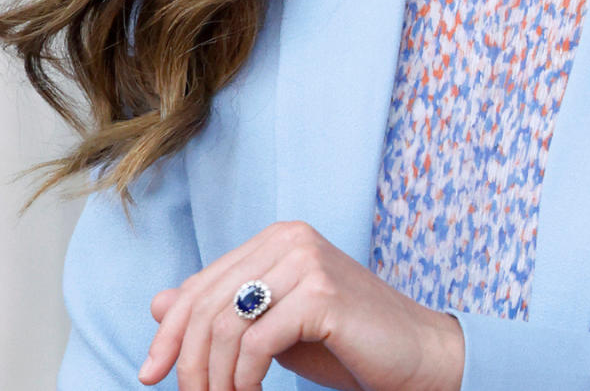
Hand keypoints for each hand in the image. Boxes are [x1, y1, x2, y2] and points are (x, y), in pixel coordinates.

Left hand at [137, 220, 464, 390]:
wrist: (414, 355)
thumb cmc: (344, 342)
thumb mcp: (273, 326)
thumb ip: (224, 312)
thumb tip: (157, 303)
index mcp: (276, 238)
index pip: (200, 284)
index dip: (169, 332)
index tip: (150, 374)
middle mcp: (289, 238)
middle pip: (206, 305)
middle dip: (189, 363)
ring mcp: (307, 261)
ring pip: (225, 325)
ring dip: (216, 379)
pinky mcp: (321, 294)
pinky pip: (256, 343)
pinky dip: (243, 381)